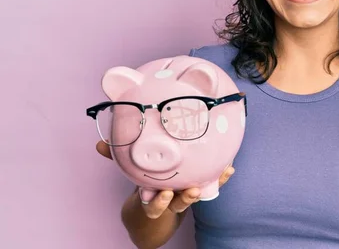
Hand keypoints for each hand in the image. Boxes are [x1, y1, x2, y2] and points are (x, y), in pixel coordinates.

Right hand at [96, 141, 234, 218]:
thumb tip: (99, 145)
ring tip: (205, 184)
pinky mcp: (200, 187)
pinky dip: (220, 178)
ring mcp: (184, 195)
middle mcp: (170, 198)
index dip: (157, 201)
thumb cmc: (145, 181)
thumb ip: (116, 158)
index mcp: (152, 196)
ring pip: (194, 197)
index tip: (160, 194)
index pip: (153, 203)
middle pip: (177, 203)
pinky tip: (229, 167)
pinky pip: (211, 185)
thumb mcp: (131, 172)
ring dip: (201, 190)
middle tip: (189, 192)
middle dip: (182, 199)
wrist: (157, 204)